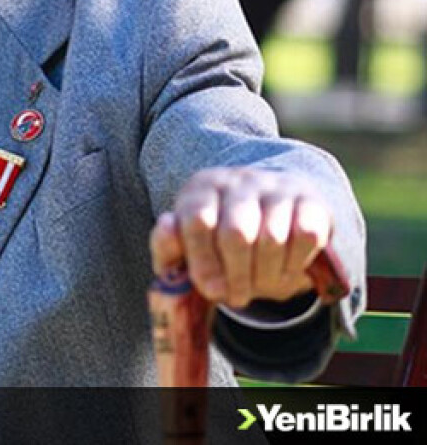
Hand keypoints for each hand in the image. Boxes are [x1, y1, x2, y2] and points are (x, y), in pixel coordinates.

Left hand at [149, 167, 331, 308]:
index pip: (197, 221)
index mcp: (202, 187)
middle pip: (236, 233)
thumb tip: (167, 226)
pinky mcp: (311, 201)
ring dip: (266, 276)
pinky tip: (285, 271)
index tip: (211, 290)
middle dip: (236, 276)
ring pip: (271, 239)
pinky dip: (295, 264)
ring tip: (261, 287)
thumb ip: (167, 243)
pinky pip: (305, 237)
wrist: (271, 215)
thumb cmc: (218, 239)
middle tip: (237, 297)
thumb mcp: (186, 244)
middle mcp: (239, 180)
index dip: (203, 261)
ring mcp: (277, 187)